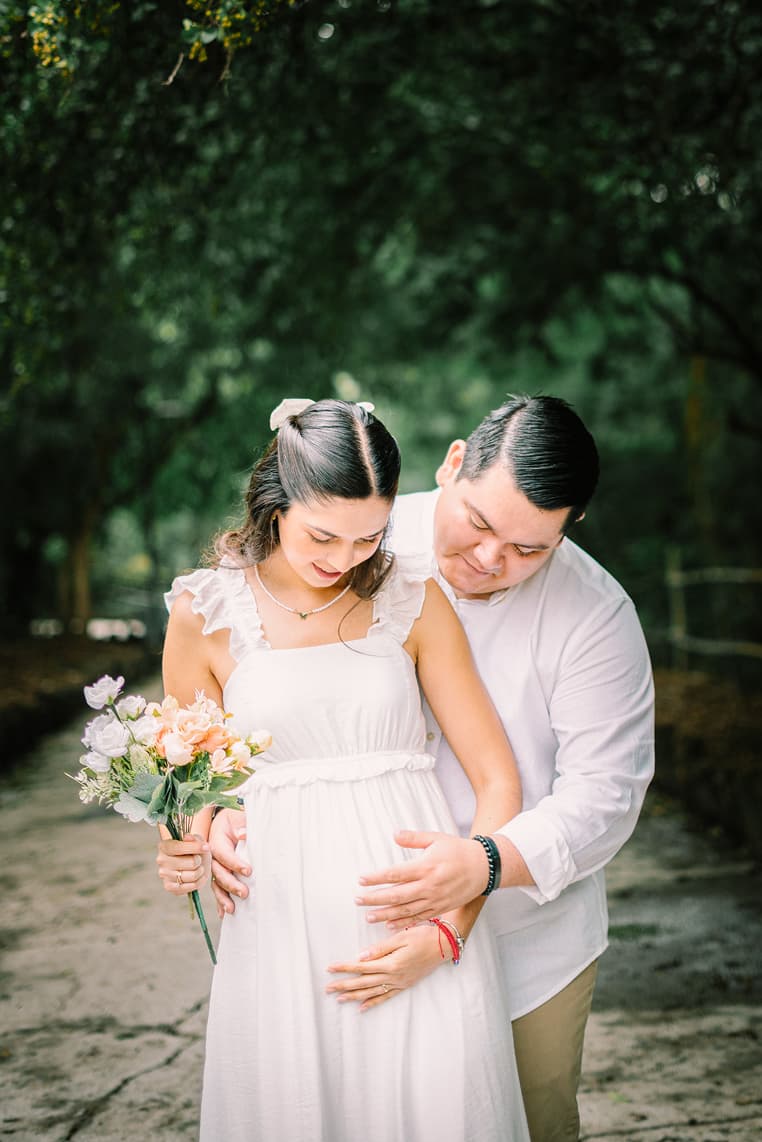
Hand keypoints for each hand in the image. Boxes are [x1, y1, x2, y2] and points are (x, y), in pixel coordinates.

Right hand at [156, 833, 210, 894]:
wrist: (192, 862)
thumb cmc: (194, 850)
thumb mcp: (196, 840)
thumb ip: (193, 838)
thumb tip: (187, 838)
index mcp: (164, 846)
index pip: (179, 848)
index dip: (195, 847)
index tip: (206, 847)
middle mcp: (161, 860)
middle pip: (190, 863)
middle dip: (200, 861)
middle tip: (199, 859)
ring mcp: (164, 875)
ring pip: (192, 875)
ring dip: (201, 871)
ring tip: (199, 868)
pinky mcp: (169, 887)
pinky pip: (190, 887)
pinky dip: (198, 882)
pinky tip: (198, 877)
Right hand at [209, 808, 250, 917]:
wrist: (224, 823)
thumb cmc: (232, 820)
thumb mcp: (236, 817)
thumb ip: (241, 824)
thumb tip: (243, 834)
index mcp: (215, 842)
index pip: (224, 854)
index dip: (235, 863)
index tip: (249, 871)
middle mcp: (211, 857)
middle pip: (218, 873)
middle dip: (230, 884)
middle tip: (244, 893)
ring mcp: (213, 868)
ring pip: (216, 884)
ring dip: (223, 898)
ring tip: (232, 909)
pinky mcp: (217, 875)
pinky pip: (217, 889)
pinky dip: (219, 902)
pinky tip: (224, 914)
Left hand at [325, 923, 444, 1011]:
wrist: (444, 945)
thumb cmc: (423, 936)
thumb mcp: (401, 937)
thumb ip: (380, 949)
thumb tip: (361, 957)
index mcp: (391, 964)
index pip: (361, 967)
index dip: (345, 968)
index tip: (330, 968)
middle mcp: (393, 977)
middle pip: (363, 982)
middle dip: (344, 985)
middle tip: (328, 988)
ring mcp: (399, 983)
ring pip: (372, 992)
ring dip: (354, 996)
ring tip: (339, 999)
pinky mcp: (404, 985)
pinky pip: (386, 997)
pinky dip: (373, 1002)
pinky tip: (362, 1007)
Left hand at [355, 830, 487, 929]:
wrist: (483, 867)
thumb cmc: (458, 850)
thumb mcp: (436, 838)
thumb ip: (414, 838)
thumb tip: (394, 834)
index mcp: (426, 867)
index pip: (395, 874)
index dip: (376, 878)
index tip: (361, 880)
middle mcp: (429, 886)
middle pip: (396, 895)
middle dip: (374, 898)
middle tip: (357, 900)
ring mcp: (434, 900)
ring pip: (405, 910)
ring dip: (385, 914)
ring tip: (368, 917)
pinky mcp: (440, 908)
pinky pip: (418, 918)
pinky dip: (403, 923)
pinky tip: (389, 925)